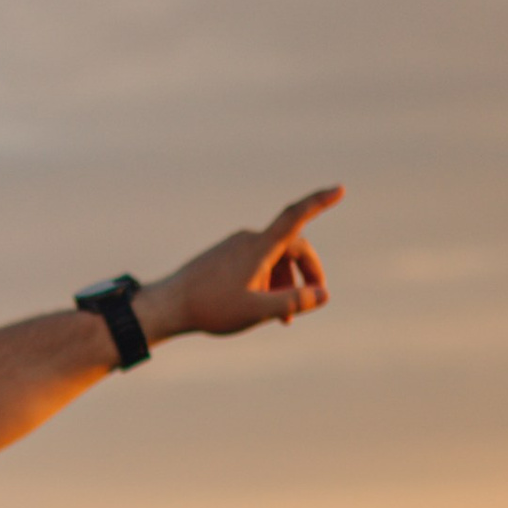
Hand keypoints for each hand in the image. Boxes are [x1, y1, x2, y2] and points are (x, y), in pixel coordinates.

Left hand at [148, 187, 340, 339]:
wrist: (168, 305)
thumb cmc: (211, 307)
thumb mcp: (257, 311)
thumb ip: (293, 302)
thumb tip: (323, 294)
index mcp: (259, 247)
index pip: (295, 218)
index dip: (319, 202)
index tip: (339, 189)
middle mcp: (249, 240)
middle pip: (292, 247)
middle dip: (307, 272)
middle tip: (314, 299)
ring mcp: (236, 246)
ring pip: (275, 259)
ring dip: (286, 283)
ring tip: (284, 317)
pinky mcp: (226, 255)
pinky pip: (259, 263)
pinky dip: (270, 281)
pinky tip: (264, 307)